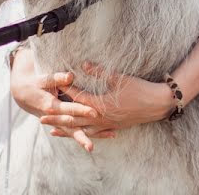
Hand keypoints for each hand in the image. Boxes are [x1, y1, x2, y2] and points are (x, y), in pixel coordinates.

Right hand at [9, 48, 101, 151]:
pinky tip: (102, 136)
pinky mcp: (62, 124)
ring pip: (73, 132)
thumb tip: (70, 75)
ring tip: (101, 142)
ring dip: (86, 138)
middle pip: (71, 127)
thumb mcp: (44, 79)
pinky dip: (86, 134)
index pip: (69, 110)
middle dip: (83, 135)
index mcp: (51, 106)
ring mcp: (58, 123)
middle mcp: (55, 117)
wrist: (24, 94)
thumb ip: (57, 78)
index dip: (81, 111)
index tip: (94, 112)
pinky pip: (74, 131)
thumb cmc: (37, 84)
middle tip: (93, 143)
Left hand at [41, 62, 175, 138]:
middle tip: (41, 118)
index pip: (77, 98)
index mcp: (101, 104)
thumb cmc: (140, 89)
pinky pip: (95, 133)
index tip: (51, 90)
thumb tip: (83, 64)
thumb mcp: (119, 78)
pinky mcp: (114, 127)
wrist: (158, 104)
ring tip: (53, 130)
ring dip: (67, 130)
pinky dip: (85, 134)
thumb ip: (100, 72)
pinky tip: (79, 135)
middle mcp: (101, 117)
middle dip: (57, 117)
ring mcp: (108, 124)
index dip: (64, 93)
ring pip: (83, 130)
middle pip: (75, 119)